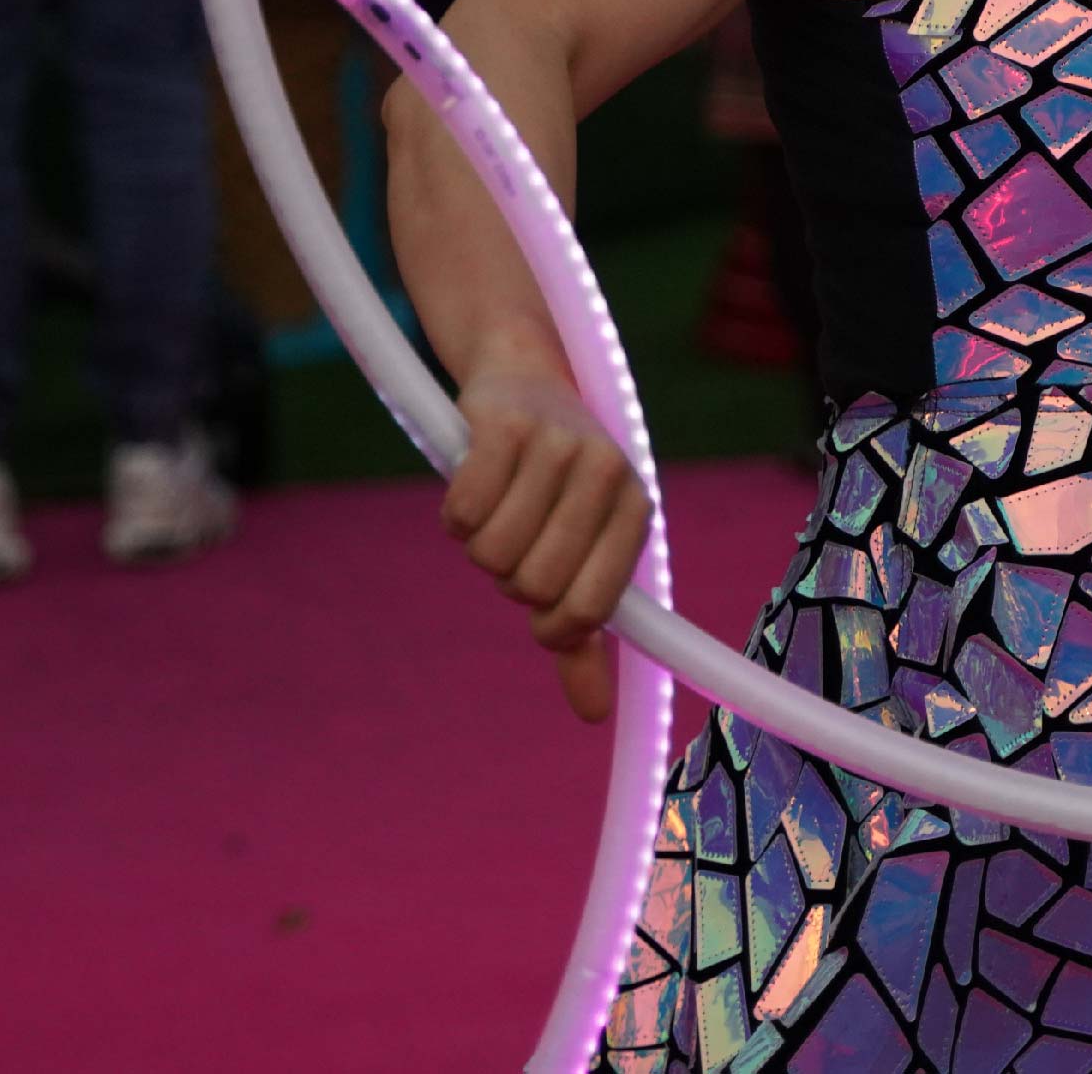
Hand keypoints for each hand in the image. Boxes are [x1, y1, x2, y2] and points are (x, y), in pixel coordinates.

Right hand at [442, 361, 650, 722]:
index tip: (541, 600)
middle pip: (532, 585)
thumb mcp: (583, 553)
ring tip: (498, 508)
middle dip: (510, 577)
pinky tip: (473, 483)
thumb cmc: (556, 487)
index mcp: (636, 509)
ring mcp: (557, 444)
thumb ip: (587, 636)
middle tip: (517, 540)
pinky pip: (462, 511)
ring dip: (481, 544)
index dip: (551, 621)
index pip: (588, 610)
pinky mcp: (505, 424)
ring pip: (492, 553)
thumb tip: (592, 715)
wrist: (524, 376)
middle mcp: (606, 472)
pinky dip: (455, 513)